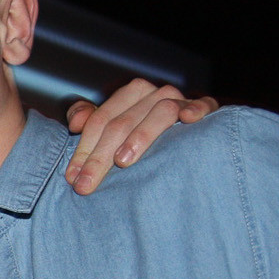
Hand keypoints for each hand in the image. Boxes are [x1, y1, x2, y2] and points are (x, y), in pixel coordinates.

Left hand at [64, 80, 217, 194]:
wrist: (190, 126)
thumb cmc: (142, 132)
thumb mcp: (113, 125)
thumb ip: (90, 120)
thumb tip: (75, 122)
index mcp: (129, 94)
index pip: (100, 121)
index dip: (84, 149)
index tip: (73, 178)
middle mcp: (153, 93)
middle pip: (122, 122)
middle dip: (101, 156)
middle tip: (86, 184)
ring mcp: (180, 99)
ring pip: (158, 112)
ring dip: (140, 136)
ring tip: (123, 162)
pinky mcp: (206, 107)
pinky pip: (203, 104)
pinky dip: (196, 108)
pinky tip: (188, 119)